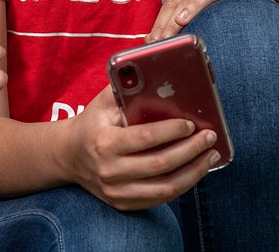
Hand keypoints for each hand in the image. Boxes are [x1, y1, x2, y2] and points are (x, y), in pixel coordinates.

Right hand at [66, 87, 219, 209]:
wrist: (68, 155)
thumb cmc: (92, 123)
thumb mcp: (102, 102)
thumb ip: (125, 88)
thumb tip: (157, 75)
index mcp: (104, 142)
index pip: (145, 138)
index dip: (172, 131)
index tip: (191, 124)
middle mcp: (110, 170)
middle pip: (160, 164)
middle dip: (191, 151)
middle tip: (209, 138)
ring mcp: (116, 191)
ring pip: (165, 188)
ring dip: (194, 172)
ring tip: (210, 156)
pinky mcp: (123, 204)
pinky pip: (160, 199)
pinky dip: (181, 185)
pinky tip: (194, 170)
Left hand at [146, 0, 271, 41]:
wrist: (262, 24)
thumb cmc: (227, 27)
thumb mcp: (202, 30)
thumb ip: (181, 34)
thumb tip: (151, 44)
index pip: (173, 3)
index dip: (161, 21)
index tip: (153, 40)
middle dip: (174, 17)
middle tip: (165, 36)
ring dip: (197, 2)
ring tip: (184, 18)